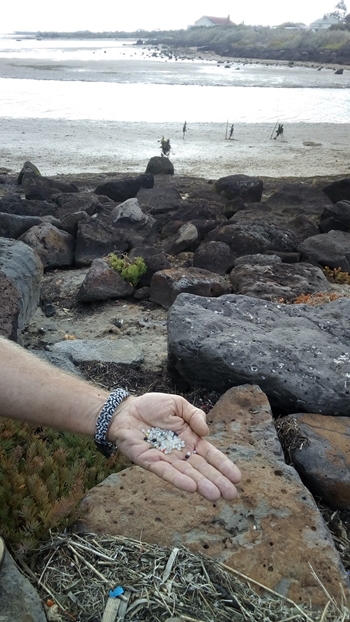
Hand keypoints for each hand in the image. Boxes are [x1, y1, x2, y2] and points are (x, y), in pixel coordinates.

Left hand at [108, 393, 240, 501]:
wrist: (125, 411)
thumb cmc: (152, 406)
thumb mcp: (178, 405)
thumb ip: (194, 415)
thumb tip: (206, 432)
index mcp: (190, 438)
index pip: (210, 454)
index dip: (223, 465)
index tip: (237, 477)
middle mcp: (181, 452)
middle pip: (201, 468)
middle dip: (217, 480)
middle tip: (231, 495)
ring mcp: (166, 458)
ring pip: (186, 473)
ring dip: (201, 484)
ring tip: (215, 495)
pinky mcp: (149, 461)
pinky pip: (165, 472)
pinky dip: (178, 479)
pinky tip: (191, 488)